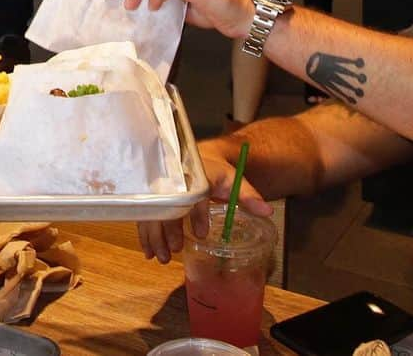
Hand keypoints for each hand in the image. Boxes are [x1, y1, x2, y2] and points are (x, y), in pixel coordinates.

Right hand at [137, 156, 271, 263]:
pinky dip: (145, 234)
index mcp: (197, 174)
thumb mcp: (233, 178)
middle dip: (169, 229)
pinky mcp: (153, 196)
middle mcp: (175, 180)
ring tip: (162, 257)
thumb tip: (268, 212)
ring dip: (155, 236)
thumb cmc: (215, 170)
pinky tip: (148, 251)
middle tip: (175, 250)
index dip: (198, 214)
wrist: (196, 155)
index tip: (202, 234)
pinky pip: (145, 214)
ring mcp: (161, 188)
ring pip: (153, 211)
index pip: (195, 193)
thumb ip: (248, 195)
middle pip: (168, 204)